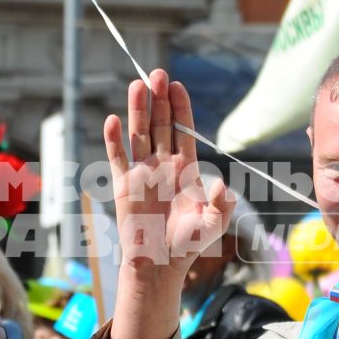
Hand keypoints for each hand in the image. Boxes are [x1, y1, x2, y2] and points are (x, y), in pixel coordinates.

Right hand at [102, 70, 234, 338]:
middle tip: (157, 73)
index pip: (182, 131)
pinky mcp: (124, 185)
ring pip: (139, 134)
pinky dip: (114, 139)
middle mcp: (163, 166)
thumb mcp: (215, 223)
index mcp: (185, 170)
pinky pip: (117, 157)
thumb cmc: (189, 245)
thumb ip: (222, 203)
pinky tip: (114, 119)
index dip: (180, 108)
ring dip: (138, 110)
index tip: (177, 86)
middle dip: (159, 99)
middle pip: (160, 125)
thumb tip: (224, 185)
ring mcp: (142, 173)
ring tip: (137, 84)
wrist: (160, 264)